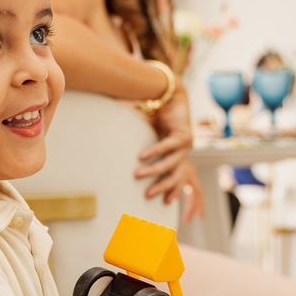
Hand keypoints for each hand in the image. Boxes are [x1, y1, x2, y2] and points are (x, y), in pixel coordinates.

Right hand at [135, 82, 204, 220]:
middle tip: (147, 195)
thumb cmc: (155, 113)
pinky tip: (141, 157)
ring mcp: (186, 144)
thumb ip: (134, 144)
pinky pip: (167, 146)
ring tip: (137, 175)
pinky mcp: (184, 135)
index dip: (172, 190)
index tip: (164, 203)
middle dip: (161, 186)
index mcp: (176, 154)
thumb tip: (109, 149)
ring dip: (153, 170)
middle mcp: (184, 151)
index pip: (176, 177)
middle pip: (174, 175)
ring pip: (169, 163)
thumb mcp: (144, 134)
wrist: (168, 92)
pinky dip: (154, 151)